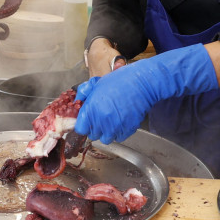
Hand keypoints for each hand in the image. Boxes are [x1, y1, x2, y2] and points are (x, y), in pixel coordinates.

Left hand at [74, 43, 217, 144]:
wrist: (141, 83)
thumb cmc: (119, 81)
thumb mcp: (96, 83)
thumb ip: (84, 93)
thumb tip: (78, 102)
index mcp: (91, 109)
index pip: (80, 129)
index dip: (83, 125)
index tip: (87, 121)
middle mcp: (102, 121)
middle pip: (93, 135)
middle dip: (95, 128)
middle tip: (100, 118)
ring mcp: (116, 127)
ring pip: (106, 138)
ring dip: (107, 132)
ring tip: (110, 121)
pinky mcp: (128, 129)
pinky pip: (119, 138)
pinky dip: (118, 132)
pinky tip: (120, 121)